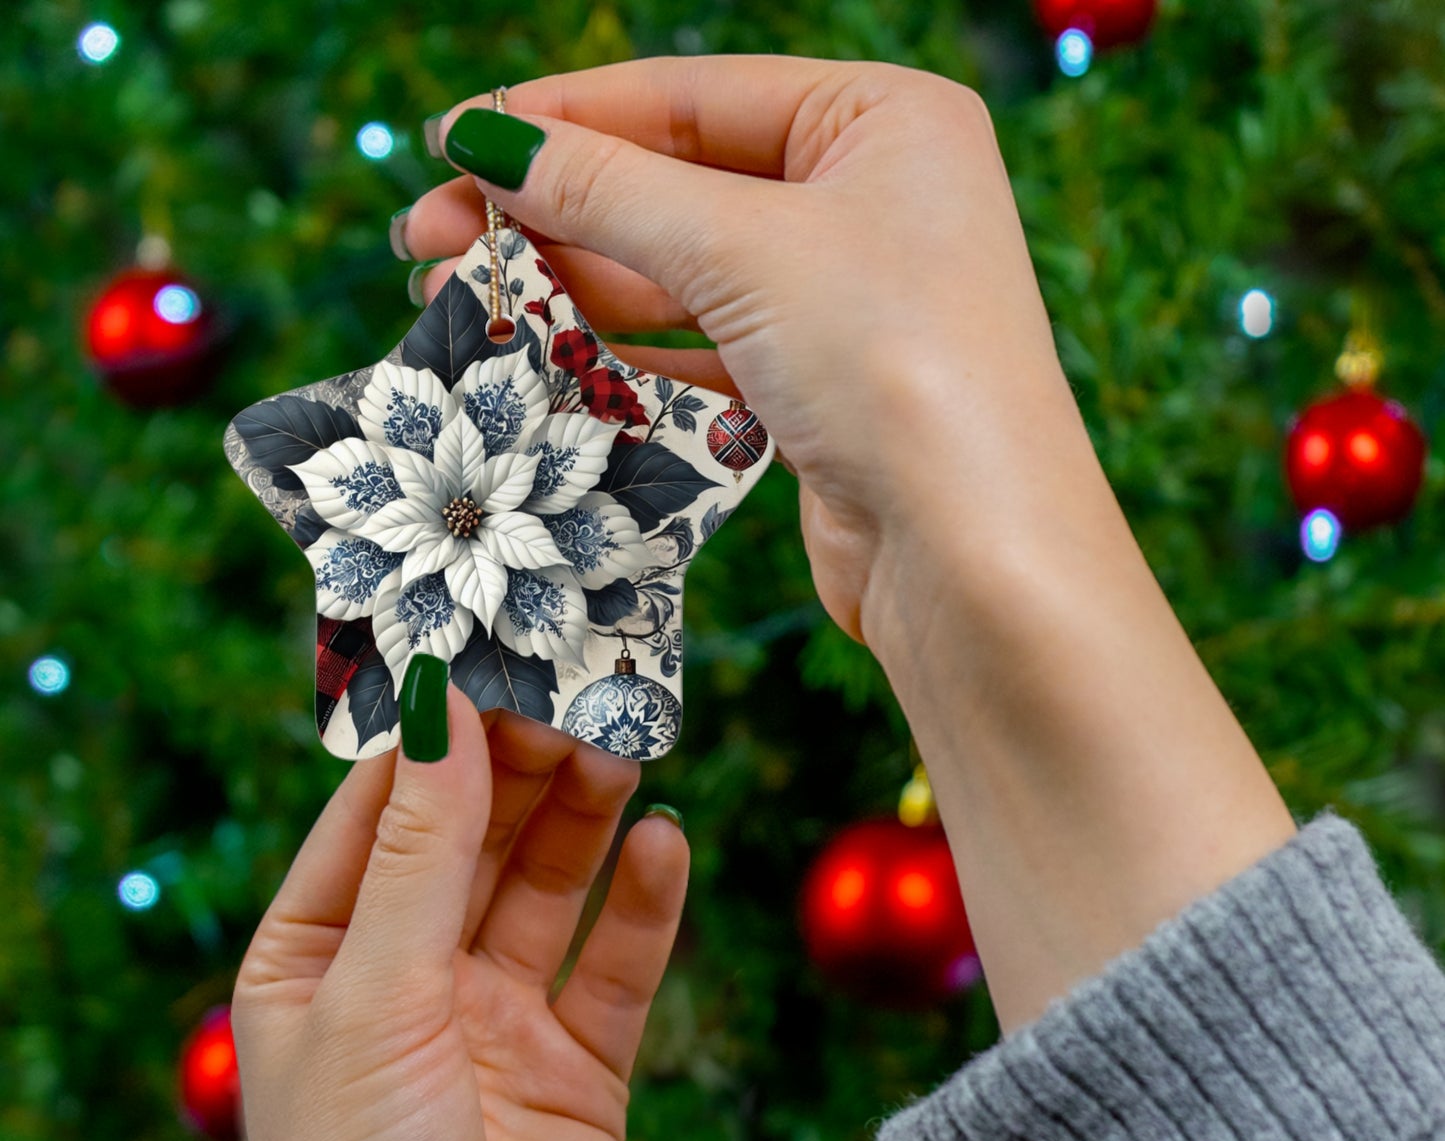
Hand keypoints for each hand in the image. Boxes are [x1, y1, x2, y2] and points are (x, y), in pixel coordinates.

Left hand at [232, 692, 687, 1140]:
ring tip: (626, 749)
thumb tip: (436, 710)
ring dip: (586, 818)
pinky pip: (616, 964)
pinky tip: (666, 845)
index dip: (432, 737)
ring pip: (549, 886)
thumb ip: (417, 854)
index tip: (488, 658)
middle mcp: (408, 979)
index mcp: (318, 959)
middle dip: (521, 768)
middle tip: (578, 695)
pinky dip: (644, 904)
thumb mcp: (373, 1001)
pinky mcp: (579, 1068)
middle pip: (473, 838)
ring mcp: (497, 1022)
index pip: (377, 813)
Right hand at [400, 59, 1294, 1035]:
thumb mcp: (742, 249)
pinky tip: (539, 351)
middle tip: (427, 238)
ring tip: (457, 296)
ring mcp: (845, 301)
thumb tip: (486, 139)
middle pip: (676, 185)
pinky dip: (622, 349)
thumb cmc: (894, 364)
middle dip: (550, 211)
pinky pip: (700, 349)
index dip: (563, 118)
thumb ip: (607, 190)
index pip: (690, 96)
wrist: (974, 555)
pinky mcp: (818, 390)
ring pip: (680, 275)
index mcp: (881, 121)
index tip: (453, 142)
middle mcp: (869, 201)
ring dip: (571, 286)